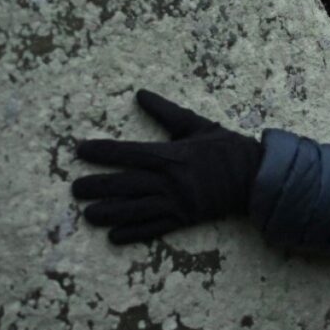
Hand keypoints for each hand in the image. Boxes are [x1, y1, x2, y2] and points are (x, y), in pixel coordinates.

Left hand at [72, 89, 262, 243]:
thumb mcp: (197, 124)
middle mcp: (170, 180)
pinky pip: (154, 228)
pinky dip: (133, 233)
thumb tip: (141, 94)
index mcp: (172, 154)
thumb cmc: (225, 147)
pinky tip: (114, 235)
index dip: (103, 152)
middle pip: (126, 184)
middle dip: (98, 186)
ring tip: (89, 214)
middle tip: (75, 189)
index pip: (129, 152)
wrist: (253, 176)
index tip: (81, 150)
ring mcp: (176, 202)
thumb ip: (167, 112)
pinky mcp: (184, 218)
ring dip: (109, 212)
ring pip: (135, 209)